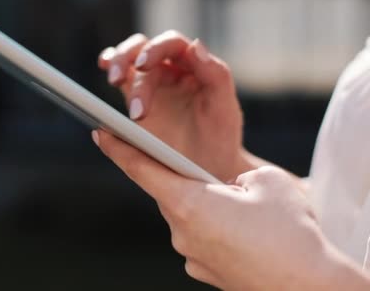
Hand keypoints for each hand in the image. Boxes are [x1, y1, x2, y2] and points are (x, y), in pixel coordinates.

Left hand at [93, 130, 369, 289]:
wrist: (309, 288)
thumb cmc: (290, 234)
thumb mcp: (268, 181)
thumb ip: (236, 174)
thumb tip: (227, 187)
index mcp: (188, 204)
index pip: (142, 169)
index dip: (119, 149)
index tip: (100, 133)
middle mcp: (180, 232)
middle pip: (172, 193)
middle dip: (191, 181)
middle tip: (221, 179)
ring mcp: (191, 256)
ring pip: (190, 217)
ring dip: (207, 207)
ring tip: (247, 212)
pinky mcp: (204, 272)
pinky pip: (202, 239)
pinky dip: (216, 230)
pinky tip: (245, 234)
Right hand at [98, 31, 251, 180]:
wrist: (206, 169)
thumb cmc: (220, 139)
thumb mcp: (225, 110)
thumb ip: (216, 75)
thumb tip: (195, 45)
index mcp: (195, 67)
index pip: (173, 44)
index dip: (156, 49)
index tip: (143, 65)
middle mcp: (173, 69)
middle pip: (144, 48)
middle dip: (128, 61)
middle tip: (117, 81)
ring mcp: (153, 83)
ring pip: (130, 57)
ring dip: (118, 63)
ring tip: (113, 81)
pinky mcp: (137, 98)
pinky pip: (123, 75)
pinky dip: (110, 63)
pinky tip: (104, 65)